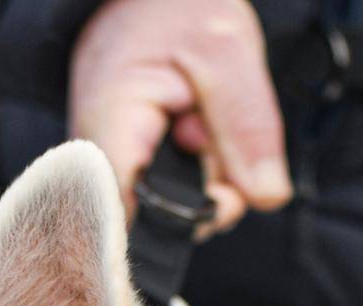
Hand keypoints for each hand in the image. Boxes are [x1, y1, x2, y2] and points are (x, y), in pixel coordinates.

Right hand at [69, 0, 290, 235]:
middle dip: (208, 194)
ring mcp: (108, 178)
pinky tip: (189, 137)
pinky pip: (168, 199)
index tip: (224, 196)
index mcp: (108, 134)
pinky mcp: (124, 179)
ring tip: (197, 123)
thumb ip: (248, 126)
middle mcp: (96, 168)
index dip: (185, 224)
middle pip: (158, 227)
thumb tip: (267, 197)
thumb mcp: (225, 51)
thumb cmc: (172, 8)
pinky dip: (195, 174)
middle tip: (210, 131)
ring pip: (170, 216)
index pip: (131, 224)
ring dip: (206, 180)